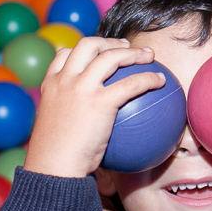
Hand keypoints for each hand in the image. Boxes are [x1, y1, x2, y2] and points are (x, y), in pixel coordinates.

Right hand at [24, 37, 167, 177]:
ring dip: (133, 52)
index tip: (98, 53)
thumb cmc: (55, 160)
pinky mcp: (99, 102)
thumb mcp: (56, 131)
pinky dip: (148, 78)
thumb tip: (88, 128)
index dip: (83, 50)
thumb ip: (70, 119)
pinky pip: (131, 83)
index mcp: (50, 85)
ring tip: (149, 56)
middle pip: (88, 45)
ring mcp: (81, 88)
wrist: (53, 169)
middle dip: (110, 41)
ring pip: (111, 56)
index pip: (64, 54)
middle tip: (127, 47)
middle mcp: (64, 80)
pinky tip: (161, 81)